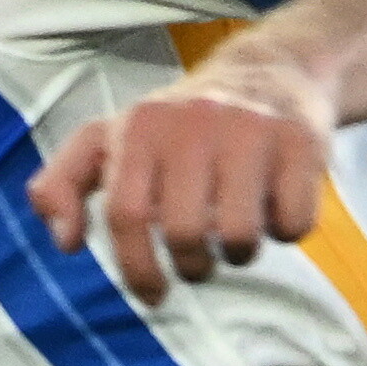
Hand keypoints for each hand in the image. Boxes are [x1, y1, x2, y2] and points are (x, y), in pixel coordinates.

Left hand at [30, 43, 338, 303]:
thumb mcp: (113, 138)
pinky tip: (275, 207)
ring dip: (239, 254)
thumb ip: (65, 182)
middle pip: (184, 232)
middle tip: (200, 262)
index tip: (153, 295)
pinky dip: (285, 230)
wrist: (270, 71)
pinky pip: (292, 223)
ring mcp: (249, 128)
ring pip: (239, 235)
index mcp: (140, 126)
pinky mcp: (301, 140)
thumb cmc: (180, 125)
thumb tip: (65, 242)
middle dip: (192, 265)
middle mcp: (192, 121)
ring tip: (236, 236)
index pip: (127, 213)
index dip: (136, 268)